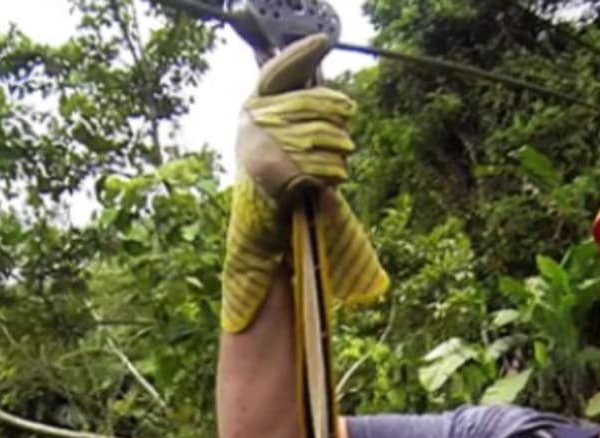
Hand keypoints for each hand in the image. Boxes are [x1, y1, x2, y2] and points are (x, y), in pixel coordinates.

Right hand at [221, 34, 386, 332]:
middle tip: (349, 122)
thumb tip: (322, 86)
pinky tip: (331, 182)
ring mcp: (265, 150)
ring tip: (339, 161)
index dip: (299, 55)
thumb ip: (293, 115)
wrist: (260, 235)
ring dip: (339, 151)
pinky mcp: (280, 174)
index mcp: (250, 112)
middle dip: (337, 113)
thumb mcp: (277, 143)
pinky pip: (322, 163)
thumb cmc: (276, 187)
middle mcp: (253, 126)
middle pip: (312, 104)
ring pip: (323, 136)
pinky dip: (334, 174)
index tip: (323, 41)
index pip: (277, 73)